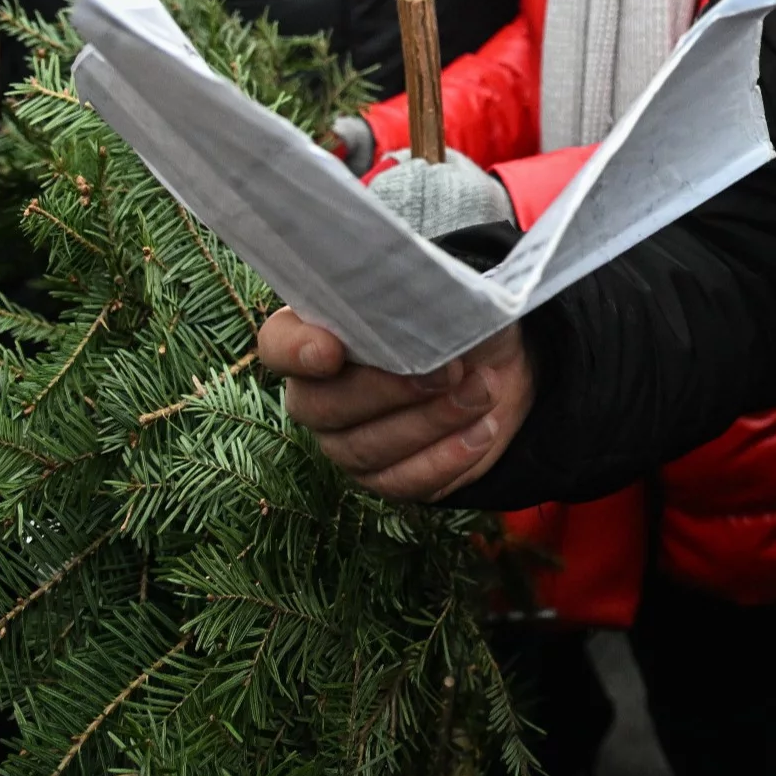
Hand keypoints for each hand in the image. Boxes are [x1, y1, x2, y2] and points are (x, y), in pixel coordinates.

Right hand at [259, 307, 531, 500]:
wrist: (498, 365)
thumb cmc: (456, 319)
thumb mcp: (442, 294)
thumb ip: (412, 298)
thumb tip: (412, 304)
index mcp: (317, 334)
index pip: (278, 344)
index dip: (296, 350)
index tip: (331, 351)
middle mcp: (318, 394)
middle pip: (321, 407)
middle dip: (389, 390)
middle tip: (448, 370)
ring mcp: (346, 441)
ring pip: (366, 448)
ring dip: (432, 420)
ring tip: (483, 391)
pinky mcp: (386, 476)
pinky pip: (402, 481)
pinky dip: (448, 456)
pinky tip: (484, 428)